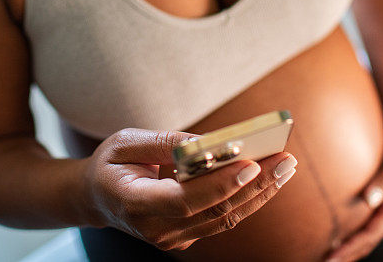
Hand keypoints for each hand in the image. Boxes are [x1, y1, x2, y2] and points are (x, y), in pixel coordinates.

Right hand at [81, 128, 297, 250]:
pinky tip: (267, 176)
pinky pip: (222, 218)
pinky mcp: (186, 236)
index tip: (250, 164)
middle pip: (214, 212)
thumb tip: (206, 143)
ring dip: (260, 193)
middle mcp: (155, 229)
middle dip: (254, 184)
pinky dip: (247, 196)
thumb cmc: (112, 164)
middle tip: (284, 158)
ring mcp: (172, 238)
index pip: (183, 200)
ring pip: (225, 219)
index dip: (218, 185)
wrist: (97, 197)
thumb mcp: (126, 142)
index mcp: (133, 203)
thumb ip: (164, 142)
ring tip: (285, 166)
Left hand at [324, 123, 382, 260]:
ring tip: (322, 255)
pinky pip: (357, 220)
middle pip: (365, 242)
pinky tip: (328, 232)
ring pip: (361, 235)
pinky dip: (345, 230)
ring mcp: (379, 209)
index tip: (333, 258)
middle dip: (346, 255)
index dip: (351, 248)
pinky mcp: (372, 201)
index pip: (370, 236)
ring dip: (345, 247)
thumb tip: (369, 199)